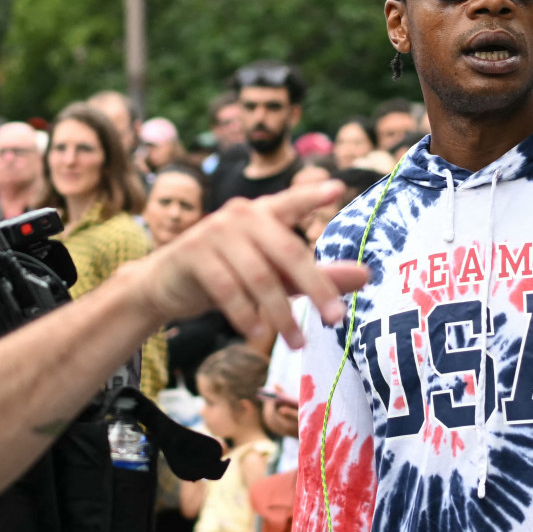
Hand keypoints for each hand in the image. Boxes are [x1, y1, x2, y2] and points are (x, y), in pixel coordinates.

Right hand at [134, 182, 368, 347]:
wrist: (165, 284)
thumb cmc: (230, 274)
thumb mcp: (277, 275)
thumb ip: (319, 274)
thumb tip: (367, 275)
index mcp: (264, 213)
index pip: (292, 201)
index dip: (312, 195)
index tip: (336, 188)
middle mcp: (241, 215)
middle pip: (288, 251)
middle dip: (315, 287)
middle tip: (335, 318)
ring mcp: (215, 232)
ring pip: (259, 277)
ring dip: (281, 314)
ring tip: (297, 343)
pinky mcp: (193, 254)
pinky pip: (227, 289)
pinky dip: (246, 315)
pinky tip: (258, 335)